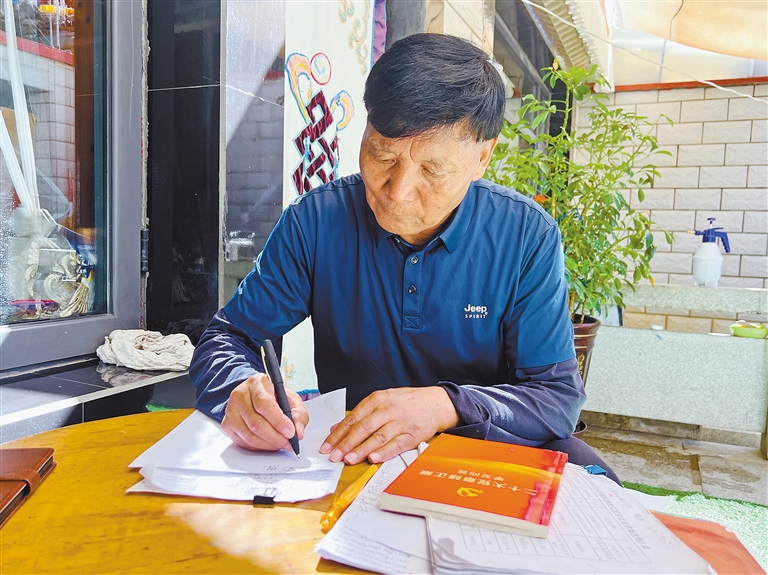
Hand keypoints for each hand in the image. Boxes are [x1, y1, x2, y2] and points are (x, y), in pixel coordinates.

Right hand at [221, 373, 308, 451]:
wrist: (256, 396)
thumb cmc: (274, 396)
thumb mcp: (291, 399)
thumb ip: (298, 415)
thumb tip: (298, 433)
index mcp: (256, 383)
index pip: (264, 404)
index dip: (278, 421)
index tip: (290, 432)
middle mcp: (239, 395)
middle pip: (256, 423)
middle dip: (275, 437)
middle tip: (288, 443)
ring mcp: (230, 410)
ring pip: (250, 435)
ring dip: (268, 444)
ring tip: (281, 444)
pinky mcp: (227, 425)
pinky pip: (244, 442)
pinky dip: (259, 447)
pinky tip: (268, 443)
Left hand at [319, 387, 458, 464]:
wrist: (436, 402)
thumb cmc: (406, 403)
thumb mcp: (382, 400)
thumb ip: (360, 414)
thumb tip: (337, 427)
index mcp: (377, 399)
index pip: (353, 418)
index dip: (338, 433)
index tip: (326, 446)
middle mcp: (388, 409)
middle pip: (363, 427)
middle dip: (346, 443)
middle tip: (333, 456)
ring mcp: (401, 422)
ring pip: (378, 436)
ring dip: (362, 449)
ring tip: (348, 460)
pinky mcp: (413, 434)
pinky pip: (396, 444)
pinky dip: (384, 452)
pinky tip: (373, 459)